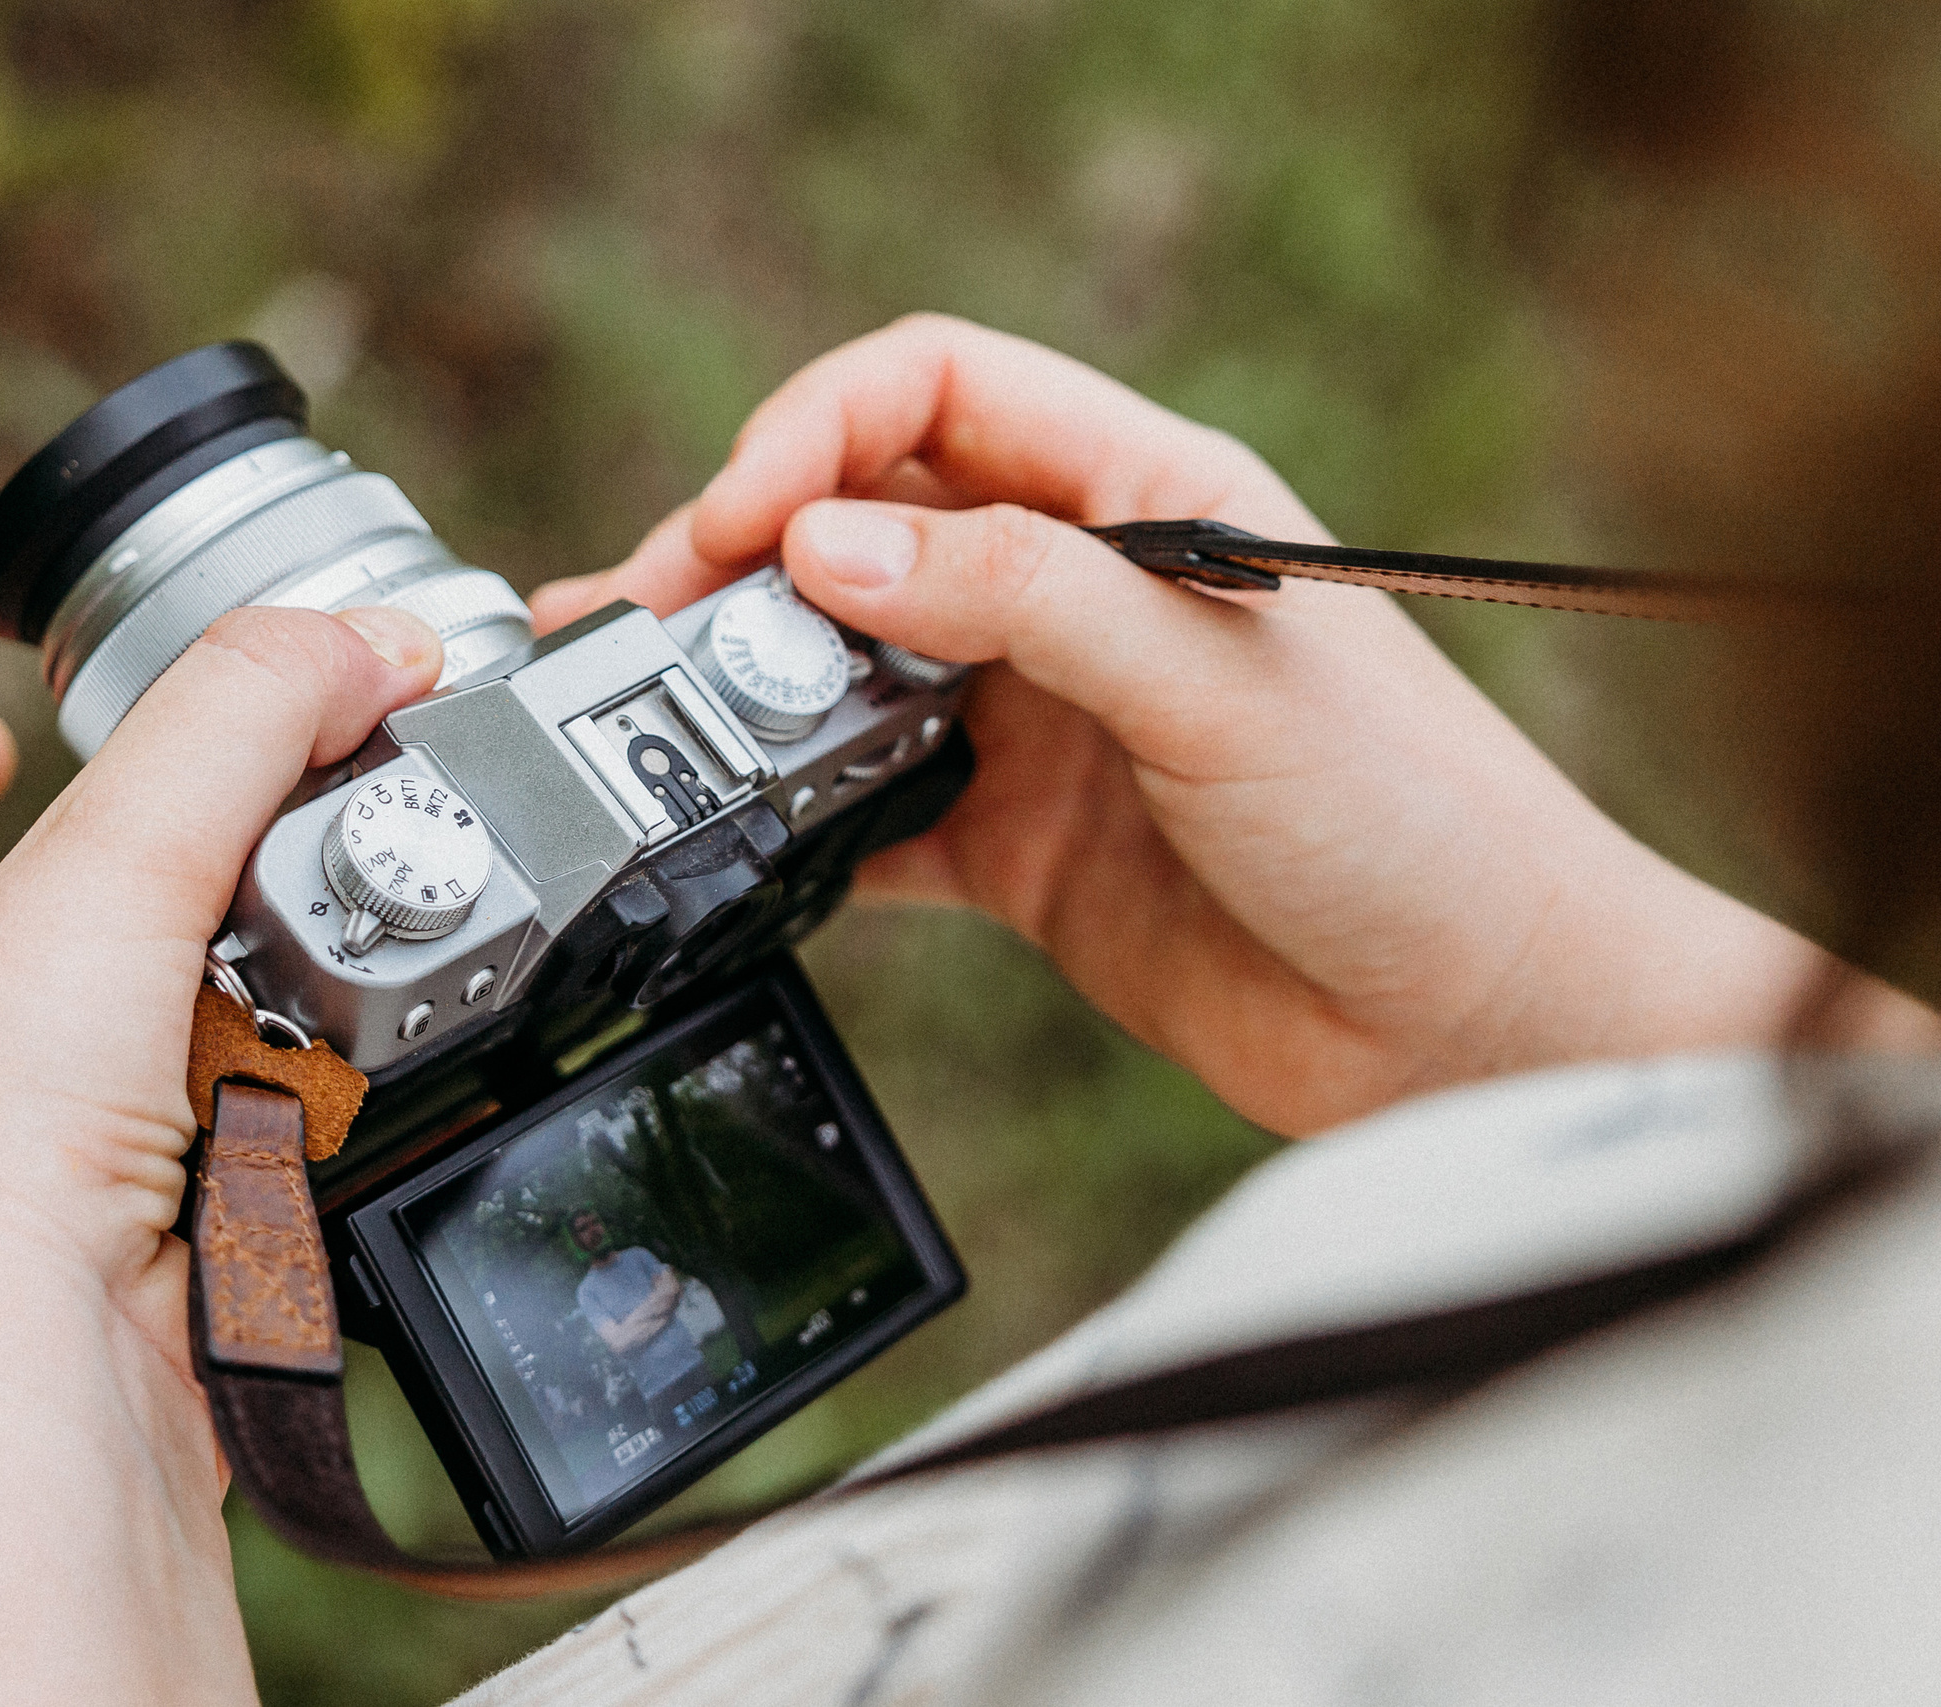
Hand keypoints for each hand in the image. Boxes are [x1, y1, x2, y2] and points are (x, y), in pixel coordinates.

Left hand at [0, 604, 440, 1706]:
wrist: (40, 1400)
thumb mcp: (109, 868)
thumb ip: (239, 722)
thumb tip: (363, 639)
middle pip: (14, 950)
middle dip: (142, 887)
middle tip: (240, 836)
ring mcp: (29, 1188)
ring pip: (146, 1055)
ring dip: (242, 994)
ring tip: (323, 948)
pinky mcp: (141, 1264)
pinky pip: (235, 1157)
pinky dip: (301, 1112)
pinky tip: (349, 1085)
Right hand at [537, 315, 1910, 1134]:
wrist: (1477, 1027)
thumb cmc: (1412, 822)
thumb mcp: (1215, 680)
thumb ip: (1024, 600)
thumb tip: (821, 548)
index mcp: (1143, 499)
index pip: (937, 395)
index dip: (817, 431)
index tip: (743, 519)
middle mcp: (1078, 596)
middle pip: (864, 526)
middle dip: (741, 556)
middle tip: (641, 621)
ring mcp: (1040, 722)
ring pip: (850, 668)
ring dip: (746, 683)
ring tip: (638, 711)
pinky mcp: (1019, 848)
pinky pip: (872, 812)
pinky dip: (799, 819)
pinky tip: (738, 836)